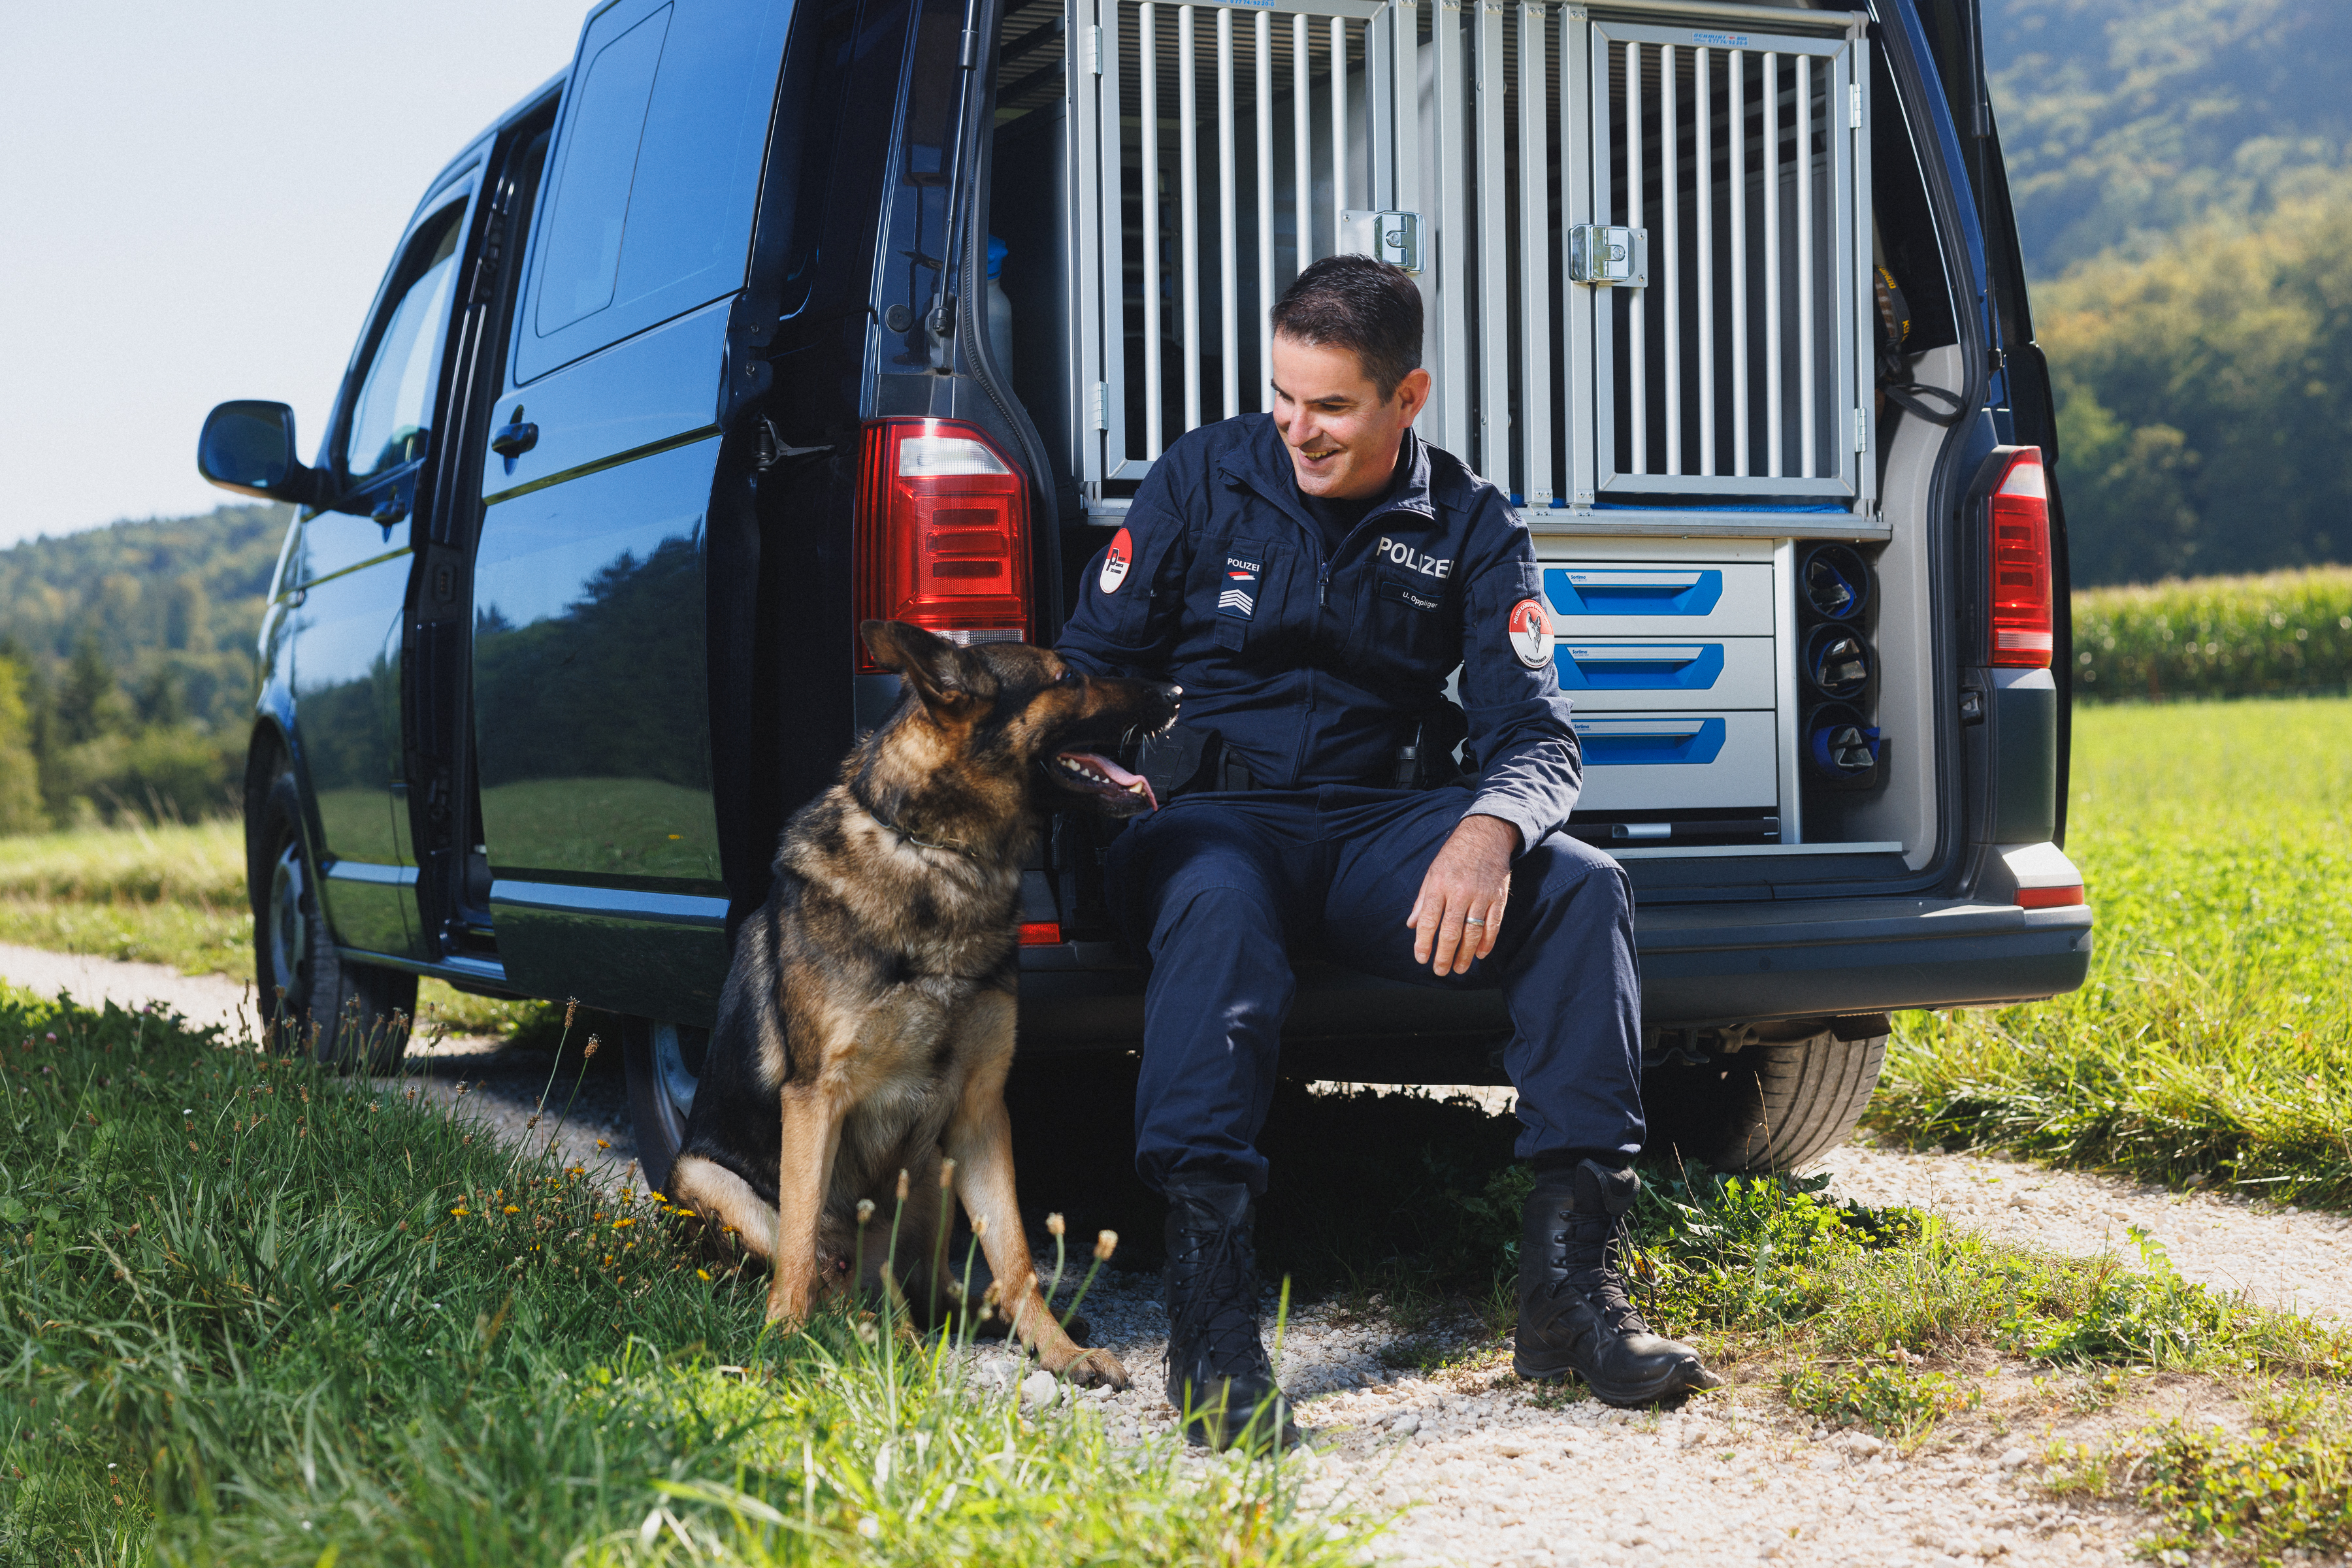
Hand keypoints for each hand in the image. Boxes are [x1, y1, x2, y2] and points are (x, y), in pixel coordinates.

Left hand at [1405, 814, 1519, 974]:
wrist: (1486, 835)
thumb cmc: (1455, 855)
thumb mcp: (1432, 873)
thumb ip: (1422, 900)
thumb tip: (1411, 924)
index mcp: (1439, 885)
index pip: (1428, 920)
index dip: (1423, 942)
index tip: (1421, 958)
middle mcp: (1460, 892)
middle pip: (1451, 931)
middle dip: (1444, 955)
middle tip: (1440, 970)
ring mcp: (1481, 895)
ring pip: (1473, 933)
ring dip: (1465, 955)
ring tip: (1458, 968)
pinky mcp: (1498, 898)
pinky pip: (1493, 926)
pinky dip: (1487, 943)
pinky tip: (1480, 955)